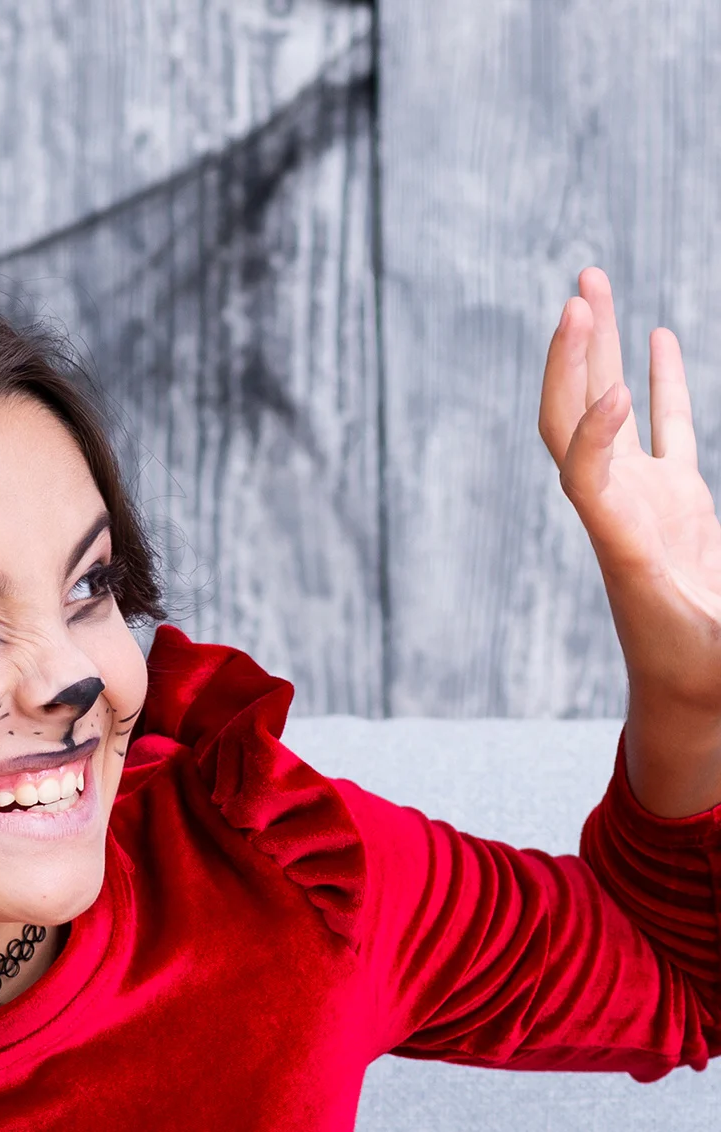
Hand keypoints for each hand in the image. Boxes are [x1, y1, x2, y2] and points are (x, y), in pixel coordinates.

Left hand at [540, 268, 720, 814]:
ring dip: (599, 351)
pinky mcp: (671, 502)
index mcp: (620, 544)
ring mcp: (641, 500)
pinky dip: (658, 381)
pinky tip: (657, 333)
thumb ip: (705, 591)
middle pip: (575, 422)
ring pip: (609, 412)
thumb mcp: (712, 641)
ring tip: (592, 286)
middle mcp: (616, 512)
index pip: (583, 472)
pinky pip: (660, 427)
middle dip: (573, 357)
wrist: (689, 696)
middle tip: (578, 290)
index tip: (619, 385)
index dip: (591, 430)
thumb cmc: (703, 674)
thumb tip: (690, 548)